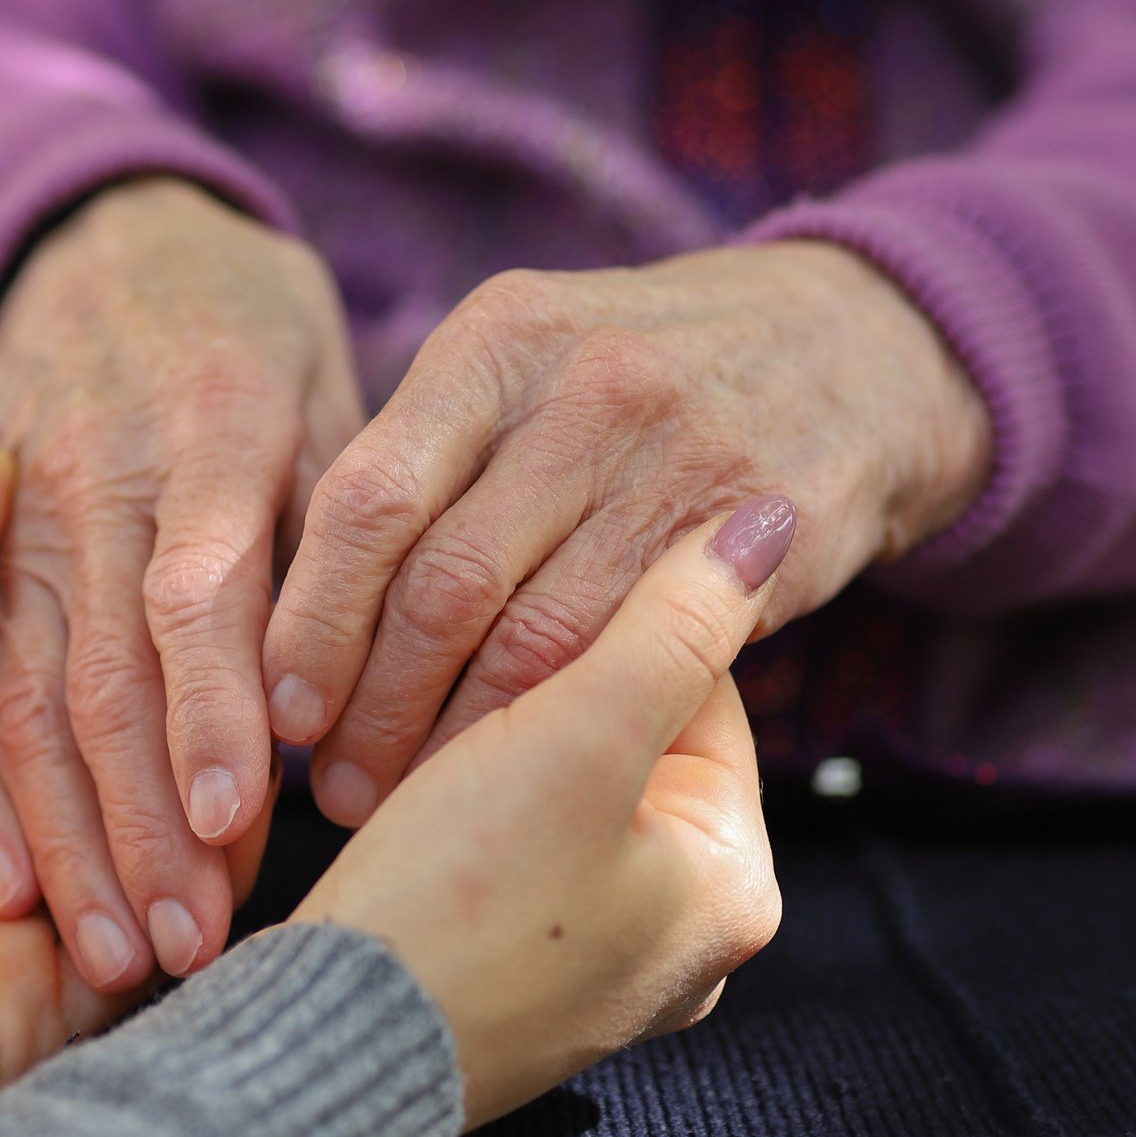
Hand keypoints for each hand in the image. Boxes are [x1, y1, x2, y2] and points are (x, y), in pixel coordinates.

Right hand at [0, 178, 362, 988]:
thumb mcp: (321, 387)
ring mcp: (17, 528)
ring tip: (111, 957)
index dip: (214, 710)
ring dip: (68, 839)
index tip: (243, 824)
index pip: (202, 591)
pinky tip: (9, 889)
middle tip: (189, 948)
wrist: (100, 246)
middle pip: (107, 672)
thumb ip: (344, 527)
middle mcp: (97, 485)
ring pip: (29, 700)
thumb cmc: (252, 335)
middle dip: (144, 823)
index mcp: (207, 433)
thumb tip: (371, 686)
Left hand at [0, 450, 199, 1136]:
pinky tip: (224, 881)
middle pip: (129, 795)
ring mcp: (18, 940)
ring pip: (148, 879)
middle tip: (263, 724)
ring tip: (253, 804)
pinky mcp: (29, 1019)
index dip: (148, 676)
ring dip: (200, 848)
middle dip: (194, 768)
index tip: (217, 634)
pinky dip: (180, 927)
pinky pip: (131, 975)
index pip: (79, 705)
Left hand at [264, 241, 989, 823]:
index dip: (312, 621)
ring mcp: (679, 458)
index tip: (278, 710)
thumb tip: (288, 604)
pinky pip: (635, 660)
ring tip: (407, 796)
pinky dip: (562, 730)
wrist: (856, 347)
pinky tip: (520, 772)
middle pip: (440, 582)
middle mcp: (584, 387)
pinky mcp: (759, 535)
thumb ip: (427, 457)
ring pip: (534, 641)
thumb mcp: (530, 365)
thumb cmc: (641, 381)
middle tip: (334, 782)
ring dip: (457, 741)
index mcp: (499, 340)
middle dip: (372, 704)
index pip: (368, 499)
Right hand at [293, 497, 793, 1124]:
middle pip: (632, 745)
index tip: (520, 601)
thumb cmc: (458, 903)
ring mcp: (598, 969)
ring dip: (490, 746)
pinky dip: (458, 813)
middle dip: (544, 693)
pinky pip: (508, 857)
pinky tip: (402, 800)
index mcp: (737, 886)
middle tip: (457, 669)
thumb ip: (674, 622)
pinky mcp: (514, 981)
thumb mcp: (579, 738)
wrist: (324, 1052)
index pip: (702, 692)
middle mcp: (685, 939)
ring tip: (416, 734)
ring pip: (559, 796)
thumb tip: (769, 523)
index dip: (607, 625)